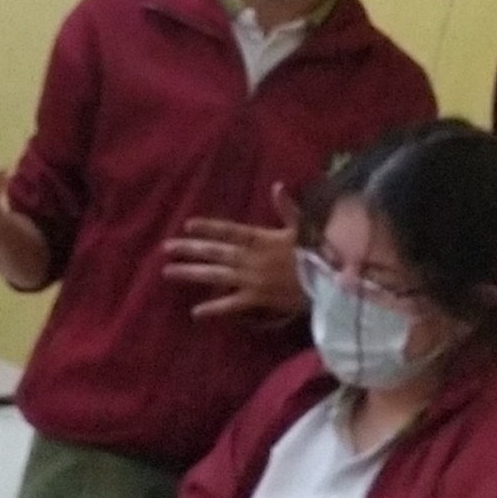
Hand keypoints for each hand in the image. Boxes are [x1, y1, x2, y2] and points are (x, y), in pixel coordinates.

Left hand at [162, 184, 307, 319]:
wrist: (330, 282)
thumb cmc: (318, 253)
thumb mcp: (303, 227)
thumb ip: (287, 208)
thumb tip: (277, 186)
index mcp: (263, 238)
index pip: (230, 230)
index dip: (209, 227)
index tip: (188, 224)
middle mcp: (252, 257)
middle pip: (216, 251)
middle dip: (190, 249)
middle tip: (166, 248)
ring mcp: (253, 279)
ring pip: (217, 275)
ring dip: (192, 273)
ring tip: (168, 272)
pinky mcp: (258, 298)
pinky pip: (232, 304)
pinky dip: (214, 308)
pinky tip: (196, 311)